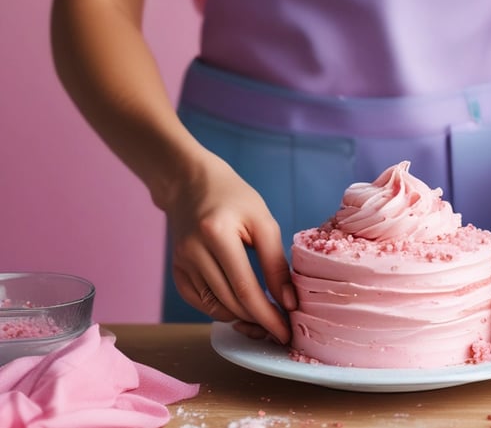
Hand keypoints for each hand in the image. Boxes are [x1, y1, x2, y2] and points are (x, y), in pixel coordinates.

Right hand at [163, 151, 295, 343]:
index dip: (268, 316)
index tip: (286, 332)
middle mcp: (193, 252)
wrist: (191, 183)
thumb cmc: (234, 198)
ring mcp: (180, 263)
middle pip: (230, 302)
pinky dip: (221, 310)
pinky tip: (240, 306)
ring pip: (214, 307)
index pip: (246, 289)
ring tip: (265, 318)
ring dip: (242, 318)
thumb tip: (288, 302)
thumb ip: (276, 262)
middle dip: (259, 321)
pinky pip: (200, 303)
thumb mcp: (263, 221)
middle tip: (281, 328)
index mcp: (217, 235)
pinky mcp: (177, 270)